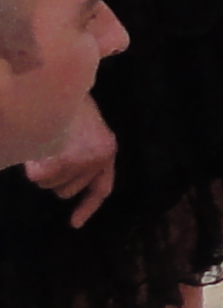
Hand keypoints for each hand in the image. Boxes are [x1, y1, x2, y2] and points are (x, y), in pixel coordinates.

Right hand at [21, 97, 113, 226]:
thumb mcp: (81, 129)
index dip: (87, 207)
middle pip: (66, 191)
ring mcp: (82, 161)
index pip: (101, 188)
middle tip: (48, 149)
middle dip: (52, 176)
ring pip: (49, 185)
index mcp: (107, 148)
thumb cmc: (65, 103)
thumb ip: (79, 154)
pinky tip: (36, 145)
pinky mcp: (63, 161)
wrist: (57, 82)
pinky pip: (39, 177)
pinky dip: (31, 163)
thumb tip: (61, 181)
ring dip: (41, 168)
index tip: (74, 224)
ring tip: (44, 140)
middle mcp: (100, 157)